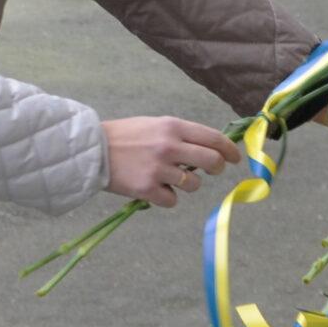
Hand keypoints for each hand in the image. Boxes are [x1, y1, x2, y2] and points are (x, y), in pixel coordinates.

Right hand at [102, 117, 244, 208]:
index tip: (235, 158)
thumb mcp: (155, 125)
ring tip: (168, 178)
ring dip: (186, 185)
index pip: (213, 138)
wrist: (92, 150)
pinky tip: (153, 188)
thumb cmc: (125, 136)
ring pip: (193, 185)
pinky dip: (166, 197)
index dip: (229, 150)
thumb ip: (181, 135)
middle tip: (211, 171)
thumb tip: (211, 148)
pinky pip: (172, 200)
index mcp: (172, 127)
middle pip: (212, 162)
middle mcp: (169, 146)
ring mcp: (159, 169)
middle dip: (217, 169)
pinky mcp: (147, 189)